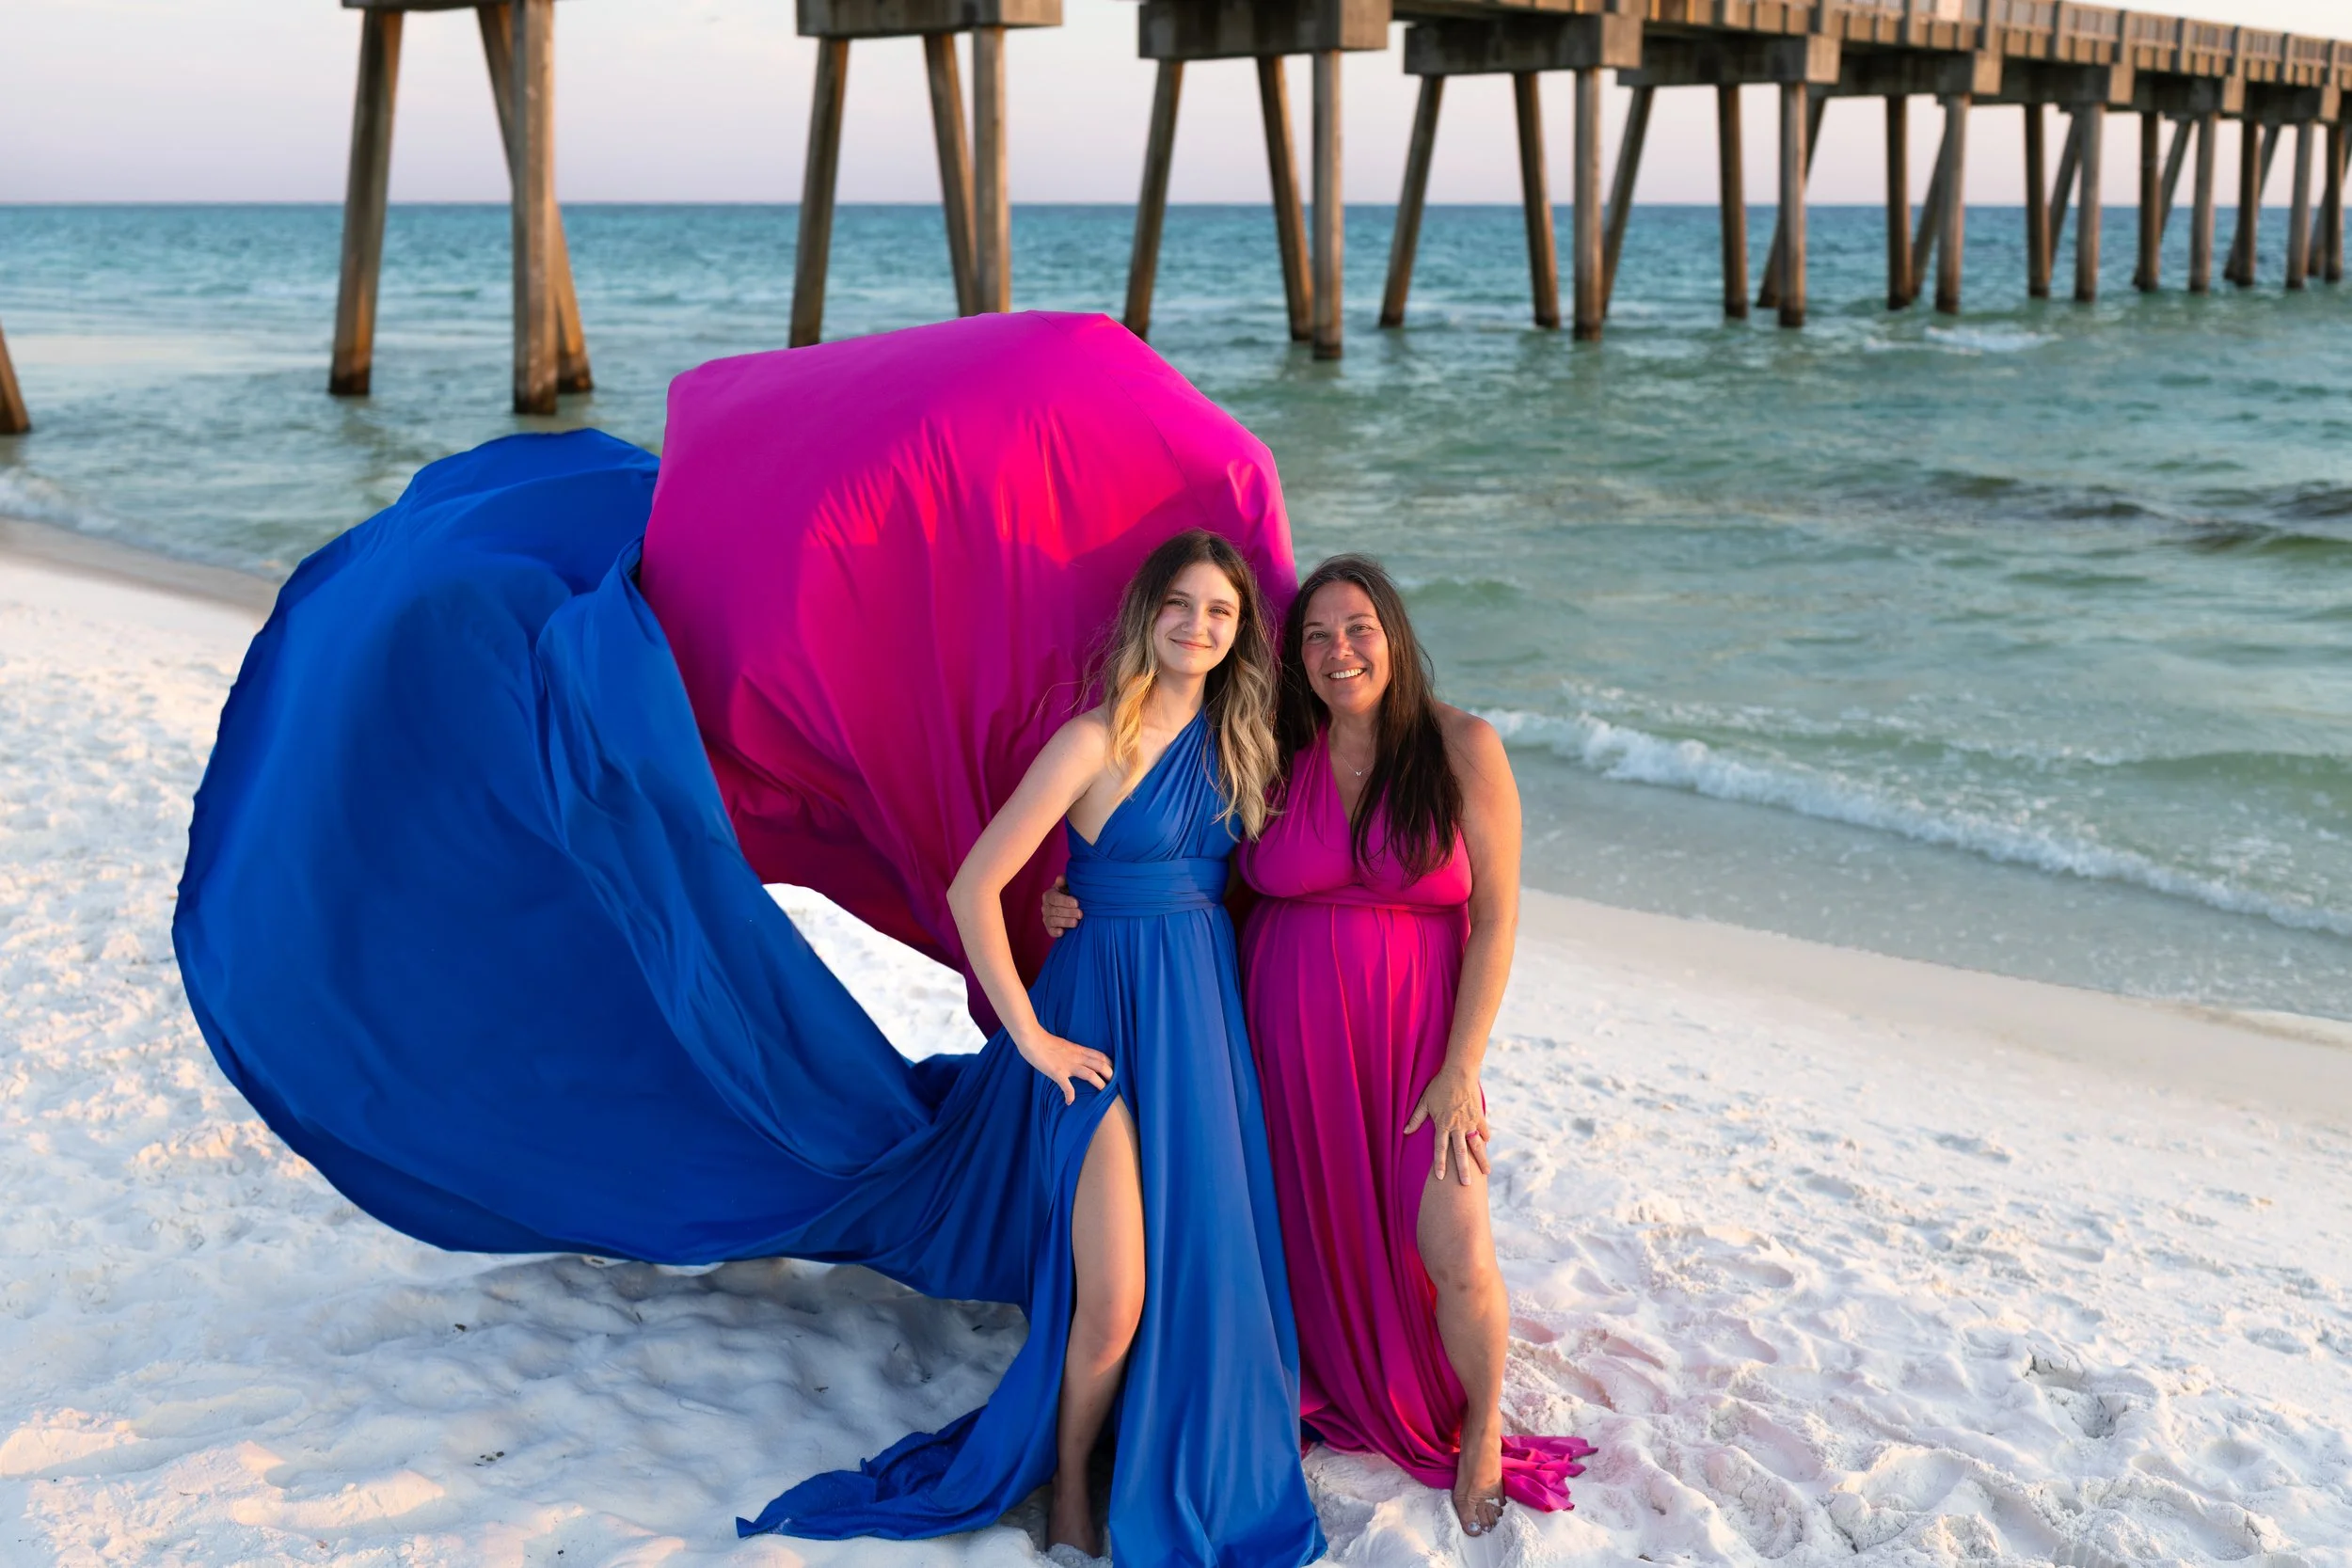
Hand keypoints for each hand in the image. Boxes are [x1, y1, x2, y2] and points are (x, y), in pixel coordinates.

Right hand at [1017, 1028, 1112, 1105]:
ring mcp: (1068, 1065)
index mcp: (1078, 1050)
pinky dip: (1070, 1095)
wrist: (1032, 1039)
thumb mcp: (1063, 1045)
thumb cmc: (1044, 1041)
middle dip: (1110, 1075)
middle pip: (1100, 1065)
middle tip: (1114, 1085)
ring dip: (1099, 1084)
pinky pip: (1067, 1086)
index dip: (1110, 1064)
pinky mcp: (1057, 1072)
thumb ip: (1071, 1052)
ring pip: (1090, 1074)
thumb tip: (1075, 1059)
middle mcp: (1077, 1057)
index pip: (1100, 1055)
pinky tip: (1070, 1102)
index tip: (1114, 1071)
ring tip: (1104, 1093)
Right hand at [1041, 875, 1083, 937]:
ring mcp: (1047, 918)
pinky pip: (1050, 931)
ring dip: (1065, 922)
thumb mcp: (1068, 885)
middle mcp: (1045, 906)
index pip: (1055, 898)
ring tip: (1075, 922)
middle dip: (1068, 912)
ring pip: (1053, 921)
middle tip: (1080, 914)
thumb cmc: (1070, 894)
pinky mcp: (1050, 928)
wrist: (1071, 907)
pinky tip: (1063, 932)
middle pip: (1055, 910)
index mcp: (1049, 895)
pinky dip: (1055, 932)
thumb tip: (1061, 878)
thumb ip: (1065, 881)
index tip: (1077, 903)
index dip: (1065, 901)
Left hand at [1403, 1067, 1490, 1184]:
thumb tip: (1405, 1132)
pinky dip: (1485, 1139)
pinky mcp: (1479, 1116)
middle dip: (1463, 1170)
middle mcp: (1457, 1126)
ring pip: (1476, 1145)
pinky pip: (1484, 1131)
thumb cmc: (1439, 1086)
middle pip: (1460, 1152)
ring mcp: (1470, 1122)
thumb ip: (1416, 1118)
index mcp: (1443, 1124)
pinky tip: (1486, 1147)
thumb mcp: (1424, 1101)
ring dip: (1481, 1160)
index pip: (1440, 1148)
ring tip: (1486, 1173)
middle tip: (1466, 1185)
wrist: (1459, 1072)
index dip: (1439, 1163)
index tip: (1440, 1177)